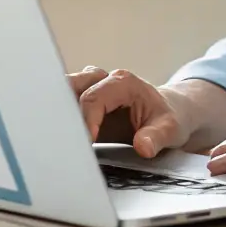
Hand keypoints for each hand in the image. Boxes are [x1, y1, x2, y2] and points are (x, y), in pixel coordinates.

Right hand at [67, 66, 192, 157]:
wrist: (169, 114)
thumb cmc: (169, 118)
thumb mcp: (171, 129)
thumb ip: (157, 136)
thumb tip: (143, 146)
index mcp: (122, 83)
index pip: (93, 98)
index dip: (85, 121)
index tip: (85, 144)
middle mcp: (102, 80)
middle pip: (71, 88)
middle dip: (62, 110)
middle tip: (57, 137)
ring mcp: (91, 89)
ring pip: (62, 93)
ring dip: (57, 113)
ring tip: (54, 137)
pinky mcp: (84, 103)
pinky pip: (64, 105)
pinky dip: (59, 119)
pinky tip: (56, 138)